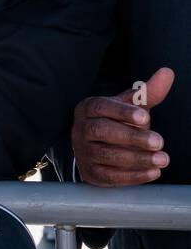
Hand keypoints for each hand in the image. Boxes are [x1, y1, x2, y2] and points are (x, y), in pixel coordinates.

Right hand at [72, 68, 174, 185]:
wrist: (94, 149)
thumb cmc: (116, 122)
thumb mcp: (129, 107)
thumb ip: (147, 92)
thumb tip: (168, 72)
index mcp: (88, 108)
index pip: (101, 107)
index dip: (122, 112)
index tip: (145, 117)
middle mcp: (81, 128)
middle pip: (101, 131)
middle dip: (131, 137)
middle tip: (159, 141)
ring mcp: (83, 151)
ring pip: (106, 155)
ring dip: (137, 158)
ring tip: (163, 159)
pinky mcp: (91, 172)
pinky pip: (110, 176)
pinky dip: (133, 176)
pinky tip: (153, 172)